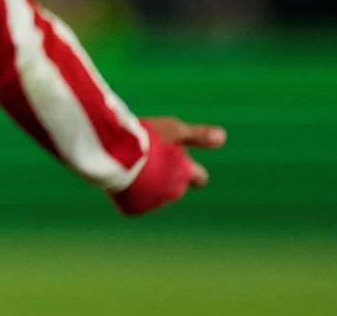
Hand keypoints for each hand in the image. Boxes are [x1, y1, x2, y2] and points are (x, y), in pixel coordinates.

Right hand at [111, 115, 225, 215]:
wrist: (114, 154)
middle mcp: (173, 191)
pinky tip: (119, 175)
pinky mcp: (133, 208)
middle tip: (146, 157)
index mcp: (185, 173)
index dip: (193, 172)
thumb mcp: (172, 128)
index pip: (199, 178)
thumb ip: (197, 135)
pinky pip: (133, 201)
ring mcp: (153, 202)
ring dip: (147, 183)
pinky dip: (129, 192)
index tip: (182, 165)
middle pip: (174, 185)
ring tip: (129, 163)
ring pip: (153, 193)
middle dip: (164, 175)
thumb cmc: (145, 138)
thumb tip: (222, 136)